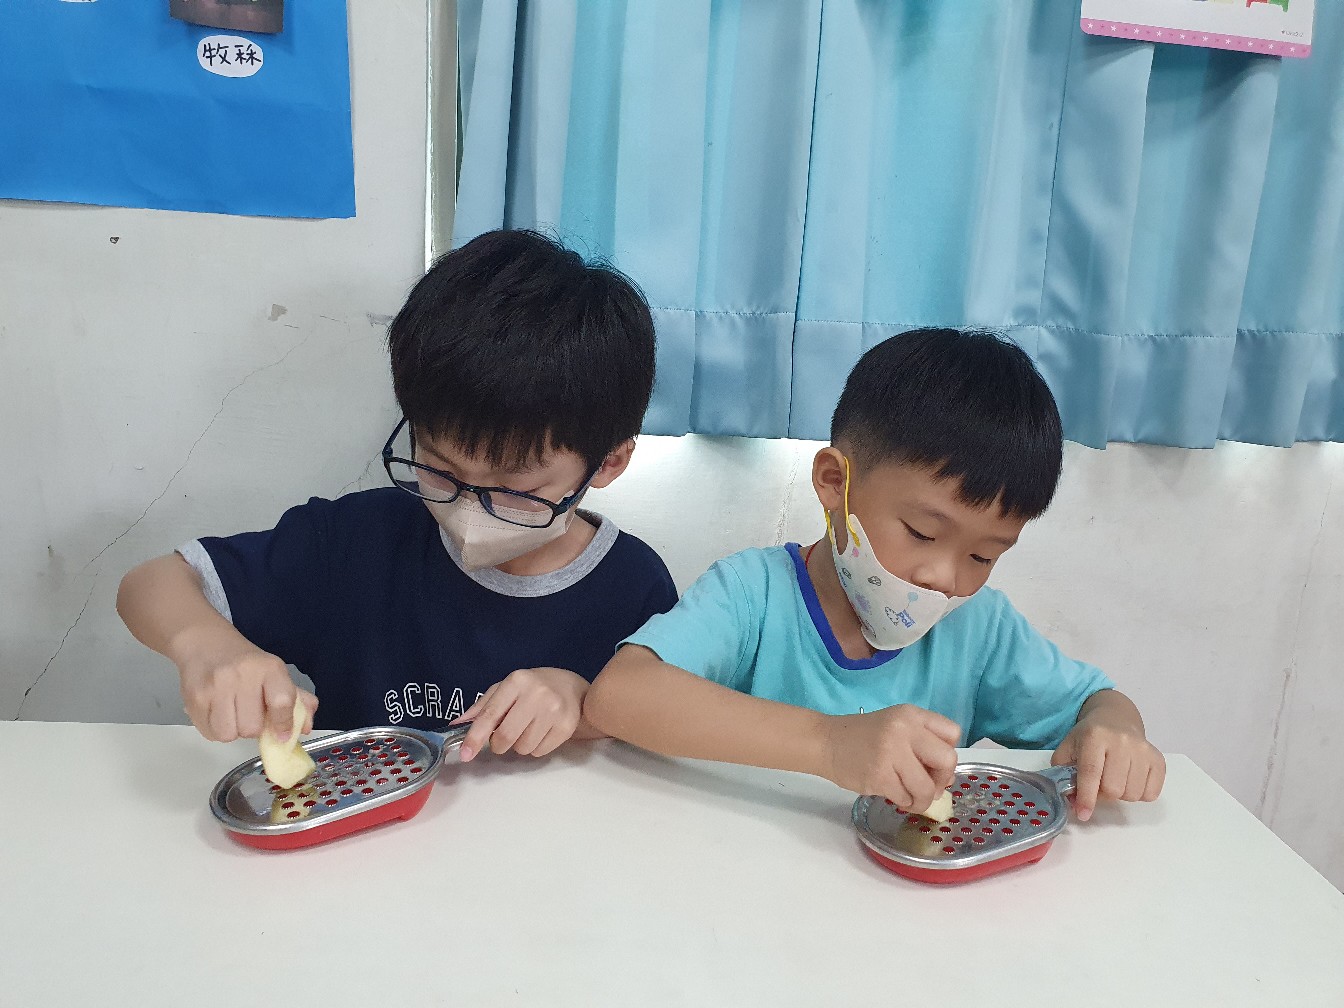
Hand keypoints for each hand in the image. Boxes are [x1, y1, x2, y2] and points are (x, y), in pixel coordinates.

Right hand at [177, 631, 315, 742]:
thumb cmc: (245, 663)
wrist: (205, 643)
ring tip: (232, 713)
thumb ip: (296, 700)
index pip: (282, 702)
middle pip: (252, 728)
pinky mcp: (195, 697)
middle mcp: (242, 675)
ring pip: (229, 734)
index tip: (281, 735)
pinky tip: (217, 712)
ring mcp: (216, 686)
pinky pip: (209, 732)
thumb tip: (305, 727)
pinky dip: (215, 729)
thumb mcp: (275, 673)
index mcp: (269, 668)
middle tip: (250, 715)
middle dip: (253, 728)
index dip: (283, 724)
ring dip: (233, 730)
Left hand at [456, 667, 587, 761]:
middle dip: (498, 744)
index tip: (466, 754)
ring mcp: (554, 711)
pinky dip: (535, 748)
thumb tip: (457, 725)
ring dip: (519, 745)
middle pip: (506, 736)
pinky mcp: (566, 727)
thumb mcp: (507, 688)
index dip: (475, 736)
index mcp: (517, 681)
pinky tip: (541, 732)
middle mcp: (536, 694)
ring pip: (523, 748)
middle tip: (503, 737)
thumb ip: (483, 707)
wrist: (572, 687)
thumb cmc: (533, 688)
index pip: (490, 714)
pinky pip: (539, 752)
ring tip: (527, 729)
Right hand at [819, 705, 960, 811]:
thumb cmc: (863, 737)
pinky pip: (905, 799)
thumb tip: (947, 778)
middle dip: (942, 780)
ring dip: (922, 800)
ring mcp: (891, 752)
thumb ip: (923, 746)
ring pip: (927, 788)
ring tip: (910, 798)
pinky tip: (893, 795)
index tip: (933, 763)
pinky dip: (904, 803)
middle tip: (929, 786)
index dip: (947, 753)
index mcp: (911, 714)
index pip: (952, 733)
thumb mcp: (896, 727)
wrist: (825, 742)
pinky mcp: (878, 776)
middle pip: (947, 760)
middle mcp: (904, 729)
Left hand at [1053, 714, 1164, 821]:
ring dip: (1121, 795)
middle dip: (1103, 794)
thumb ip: (1064, 774)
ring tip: (1115, 779)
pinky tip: (1130, 780)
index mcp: (1095, 736)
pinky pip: (1151, 793)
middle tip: (1099, 784)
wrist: (1116, 719)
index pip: (1091, 772)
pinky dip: (1139, 794)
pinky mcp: (1158, 759)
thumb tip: (1074, 802)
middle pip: (1114, 788)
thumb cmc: (1089, 738)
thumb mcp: (1068, 748)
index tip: (1083, 814)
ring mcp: (1143, 750)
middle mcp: (1122, 741)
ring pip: (1133, 794)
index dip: (1087, 797)